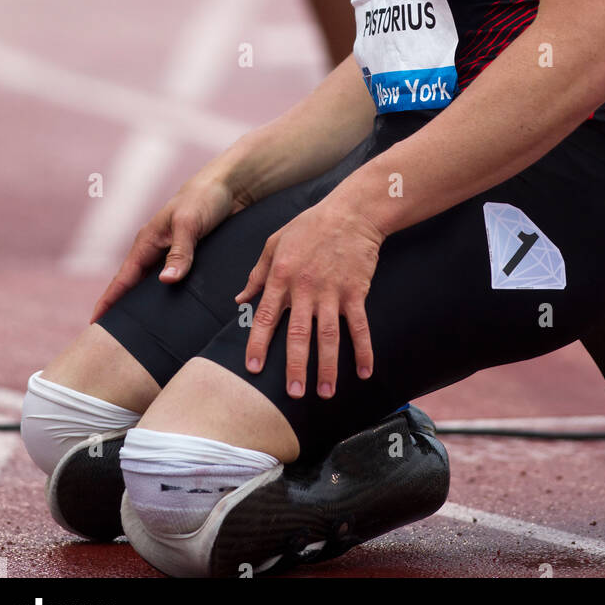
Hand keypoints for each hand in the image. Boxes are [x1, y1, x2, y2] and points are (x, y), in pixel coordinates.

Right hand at [90, 174, 240, 322]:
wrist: (229, 186)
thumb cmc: (204, 198)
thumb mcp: (189, 223)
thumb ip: (180, 251)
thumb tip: (166, 281)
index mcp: (147, 243)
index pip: (122, 279)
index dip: (108, 301)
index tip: (94, 325)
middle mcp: (156, 252)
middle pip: (134, 288)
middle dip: (123, 311)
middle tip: (115, 342)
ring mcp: (171, 256)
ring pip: (154, 288)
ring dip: (149, 308)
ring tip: (143, 337)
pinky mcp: (190, 259)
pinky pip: (176, 284)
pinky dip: (172, 300)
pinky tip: (176, 318)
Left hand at [235, 197, 384, 398]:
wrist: (351, 212)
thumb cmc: (309, 226)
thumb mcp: (274, 242)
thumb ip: (257, 273)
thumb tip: (240, 299)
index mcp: (281, 275)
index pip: (265, 315)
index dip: (258, 344)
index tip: (253, 369)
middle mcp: (305, 287)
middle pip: (298, 333)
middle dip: (296, 366)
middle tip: (294, 393)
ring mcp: (332, 291)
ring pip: (329, 335)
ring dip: (328, 366)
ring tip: (325, 393)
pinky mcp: (356, 291)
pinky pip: (359, 326)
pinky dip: (363, 349)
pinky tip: (364, 372)